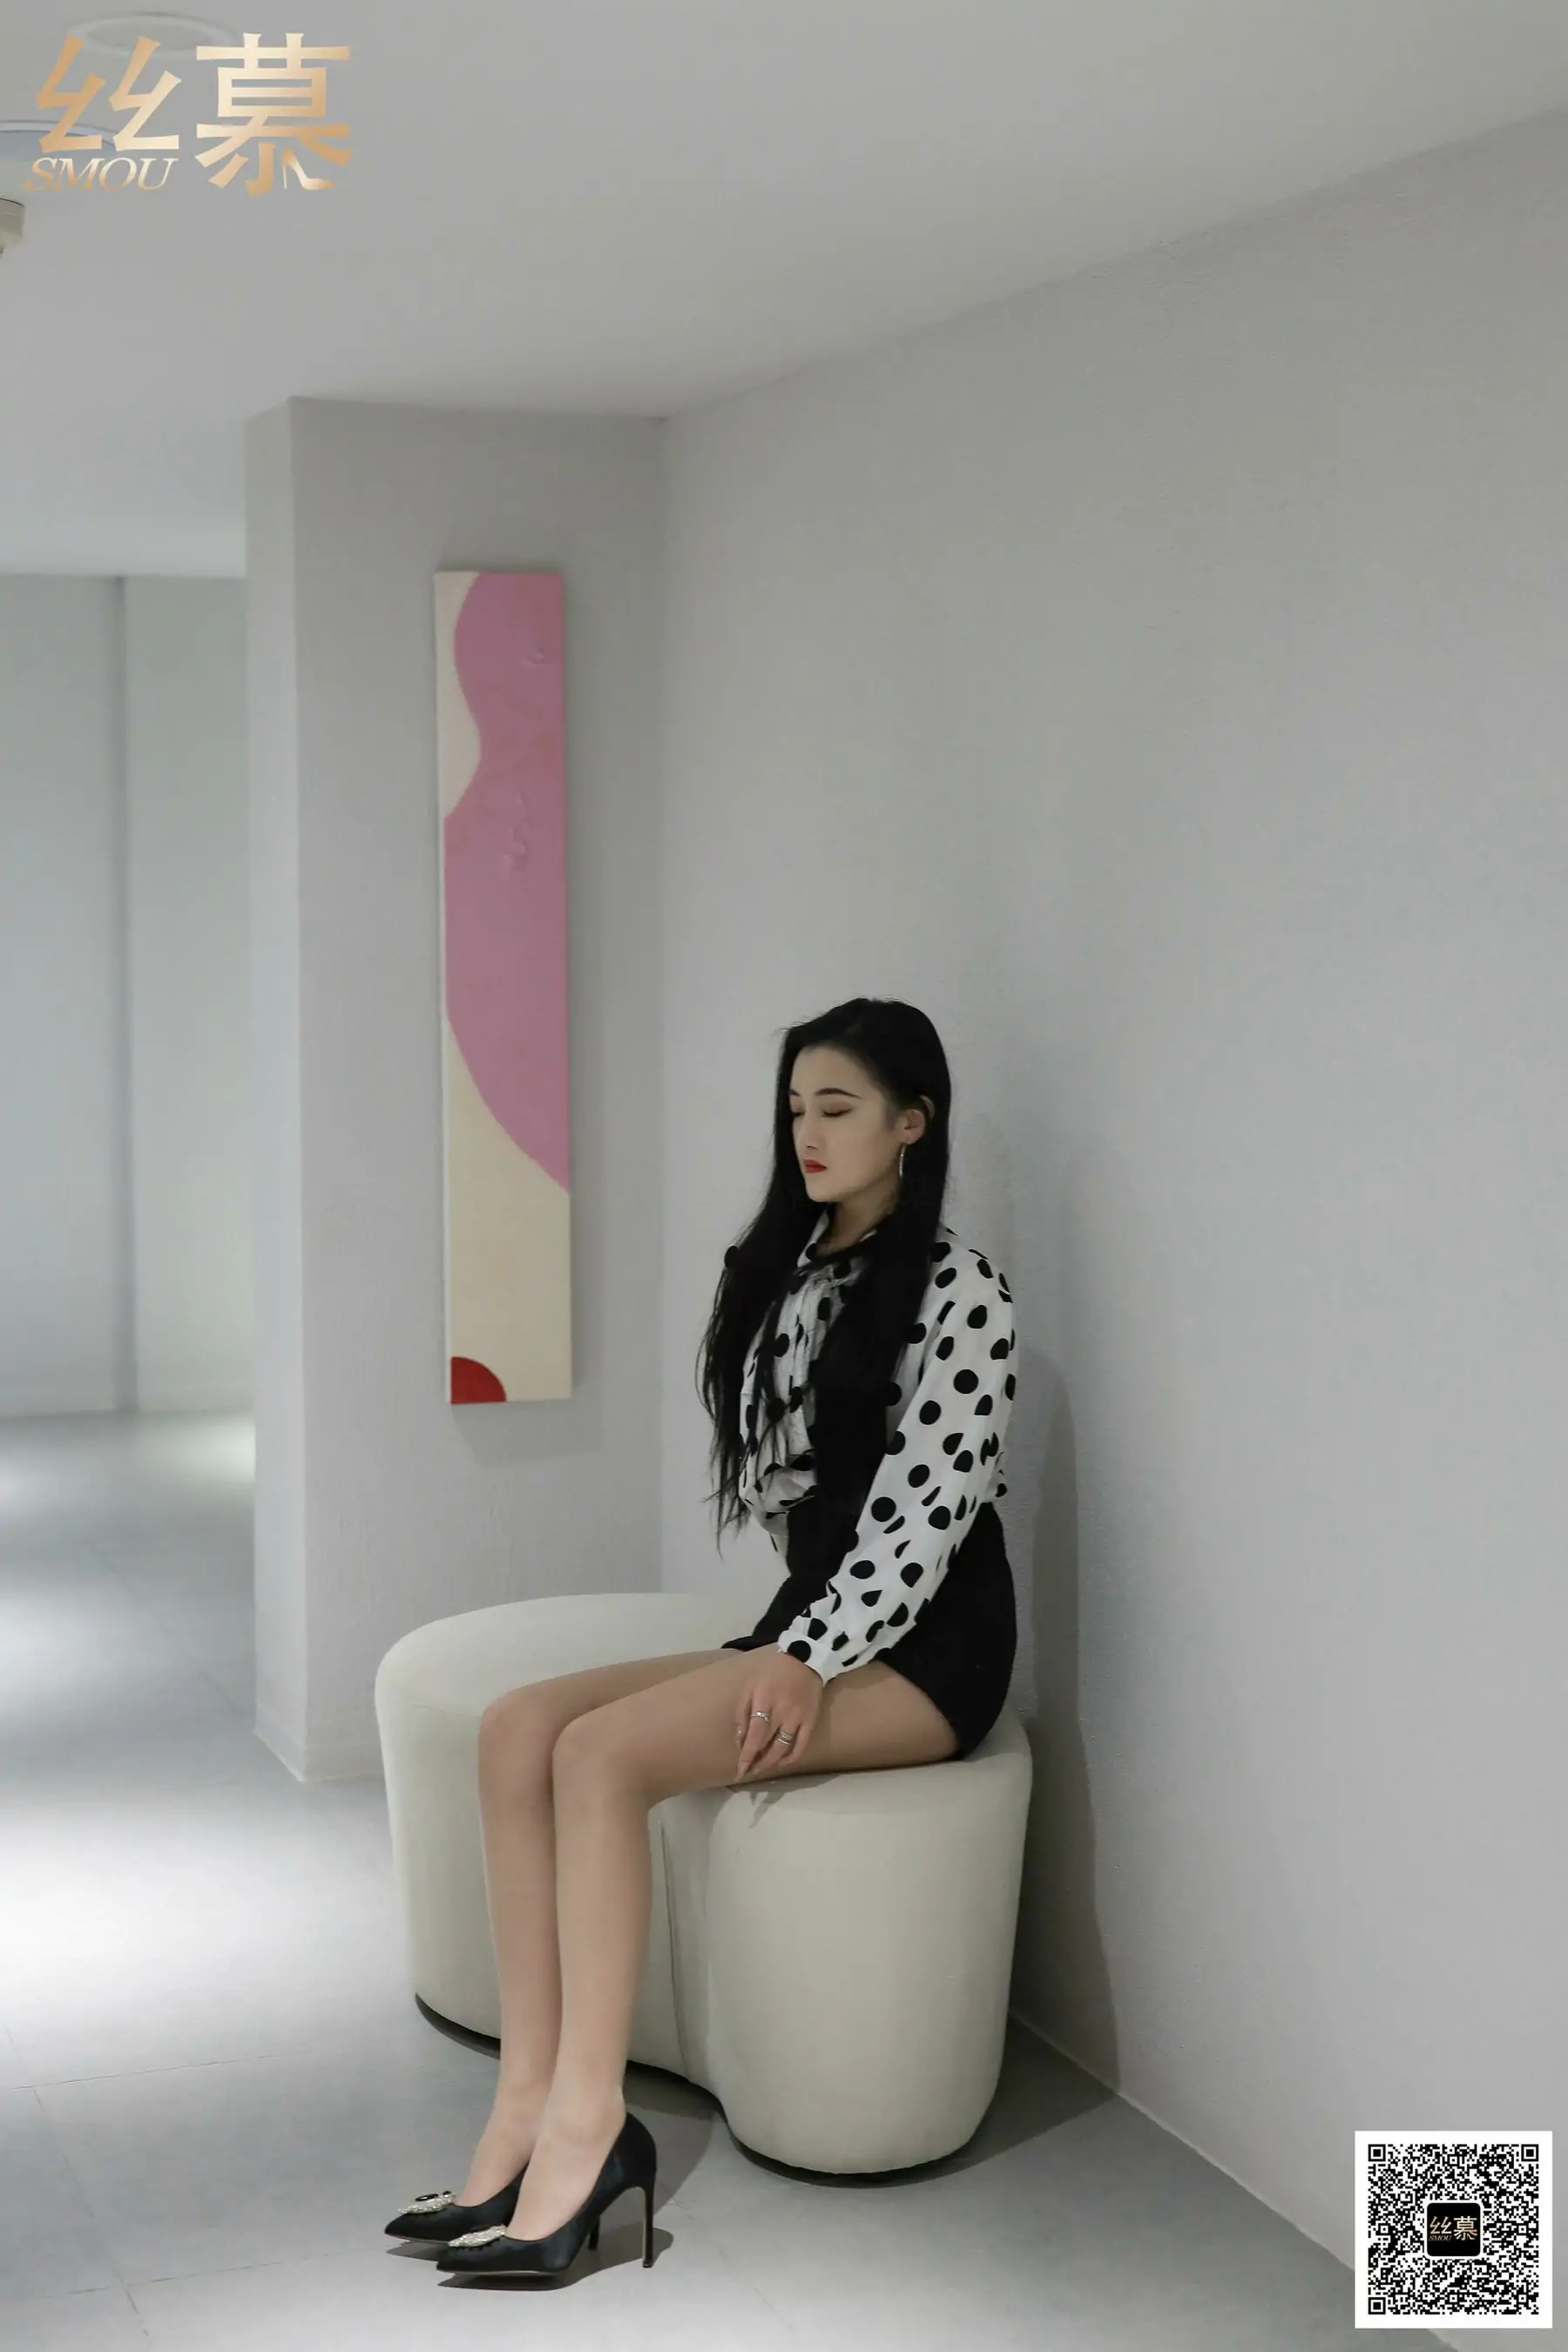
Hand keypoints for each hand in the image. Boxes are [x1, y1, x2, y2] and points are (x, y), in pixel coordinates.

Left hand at [732, 1649, 823, 1776]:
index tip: (739, 1770)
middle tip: (747, 1772)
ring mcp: (798, 1717)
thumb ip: (742, 1712)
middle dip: (756, 1761)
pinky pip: (802, 1745)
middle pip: (768, 1744)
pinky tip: (782, 1763)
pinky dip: (792, 1757)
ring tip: (761, 1769)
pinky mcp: (811, 1720)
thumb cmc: (772, 1673)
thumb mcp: (750, 1686)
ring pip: (783, 1748)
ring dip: (771, 1762)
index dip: (747, 1754)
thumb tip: (740, 1740)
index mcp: (764, 1700)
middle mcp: (782, 1711)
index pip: (755, 1734)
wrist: (805, 1659)